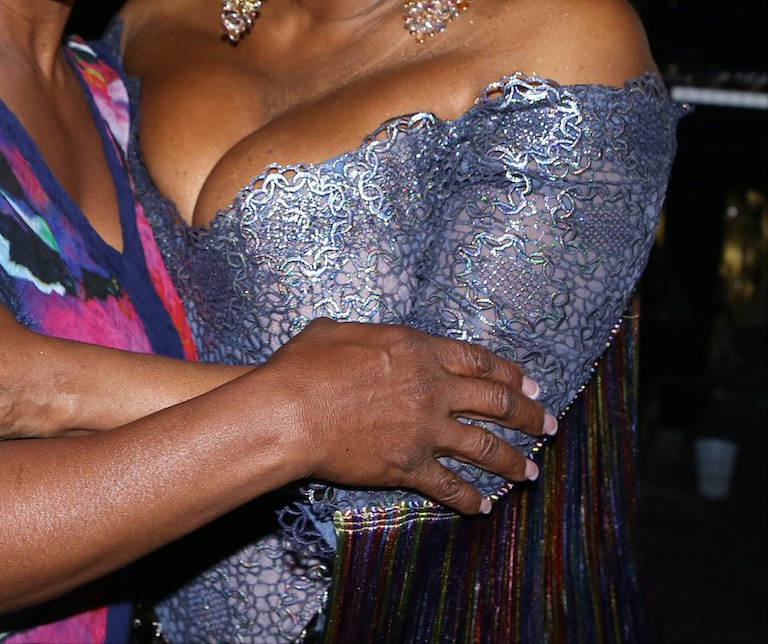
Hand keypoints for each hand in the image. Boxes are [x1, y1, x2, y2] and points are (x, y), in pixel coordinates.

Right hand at [264, 318, 555, 513]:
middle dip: (529, 415)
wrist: (290, 412)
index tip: (529, 385)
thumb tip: (362, 340)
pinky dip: (470, 498)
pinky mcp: (410, 465)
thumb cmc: (304, 365)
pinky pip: (450, 486)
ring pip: (484, 447)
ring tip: (529, 471)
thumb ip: (365, 336)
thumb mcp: (337, 331)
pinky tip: (483, 506)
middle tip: (547, 425)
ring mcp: (425, 429)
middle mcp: (431, 388)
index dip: (509, 374)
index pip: (478, 360)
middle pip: (496, 402)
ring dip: (512, 460)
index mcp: (417, 349)